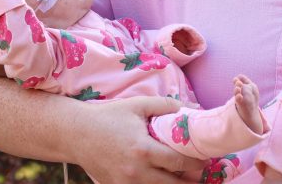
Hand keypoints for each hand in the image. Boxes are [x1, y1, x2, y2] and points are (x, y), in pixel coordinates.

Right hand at [75, 96, 203, 183]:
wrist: (75, 134)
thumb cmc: (108, 117)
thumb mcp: (138, 105)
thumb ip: (166, 105)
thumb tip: (191, 108)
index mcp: (143, 150)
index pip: (179, 162)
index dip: (196, 162)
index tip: (206, 159)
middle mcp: (135, 172)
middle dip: (191, 181)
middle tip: (202, 175)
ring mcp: (125, 183)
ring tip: (186, 179)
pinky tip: (164, 178)